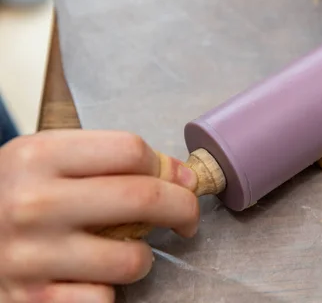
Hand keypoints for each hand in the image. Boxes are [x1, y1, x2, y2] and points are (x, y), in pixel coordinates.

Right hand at [0, 130, 199, 301]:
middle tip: (187, 217)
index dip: (166, 167)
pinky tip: (87, 277)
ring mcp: (30, 257)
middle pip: (144, 198)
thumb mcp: (47, 160)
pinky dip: (106, 290)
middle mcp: (33, 204)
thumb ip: (108, 160)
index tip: (179, 181)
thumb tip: (179, 176)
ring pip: (132, 259)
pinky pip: (103, 298)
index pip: (131, 151)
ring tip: (124, 250)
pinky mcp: (30, 301)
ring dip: (142, 256)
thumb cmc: (14, 195)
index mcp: (38, 157)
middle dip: (183, 209)